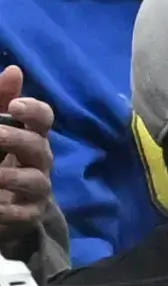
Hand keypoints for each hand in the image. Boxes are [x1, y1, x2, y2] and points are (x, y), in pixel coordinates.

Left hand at [0, 66, 53, 257]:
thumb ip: (0, 99)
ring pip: (34, 180)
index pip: (44, 118)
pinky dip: (7, 210)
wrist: (4, 203)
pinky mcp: (30, 214)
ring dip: (10, 176)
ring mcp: (37, 188)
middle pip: (39, 146)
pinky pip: (24, 213)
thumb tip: (13, 70)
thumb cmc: (1, 156)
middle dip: (16, 139)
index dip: (35, 111)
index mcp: (32, 135)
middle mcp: (40, 160)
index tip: (16, 106)